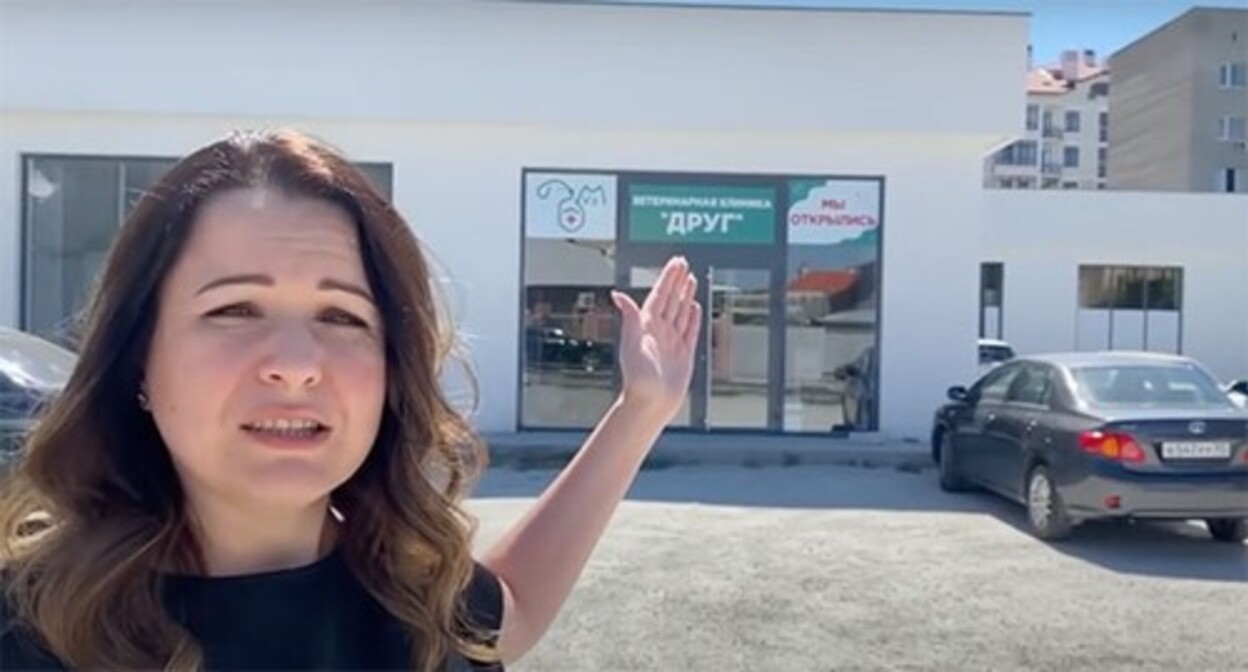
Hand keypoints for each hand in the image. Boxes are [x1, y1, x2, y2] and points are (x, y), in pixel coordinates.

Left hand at [609, 256, 701, 421]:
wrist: (650, 403)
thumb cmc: (638, 377)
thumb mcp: (632, 342)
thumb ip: (630, 317)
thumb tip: (617, 294)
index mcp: (646, 325)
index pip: (660, 294)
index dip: (668, 277)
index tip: (676, 262)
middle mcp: (659, 331)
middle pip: (671, 299)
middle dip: (677, 280)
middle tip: (683, 263)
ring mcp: (672, 342)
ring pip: (681, 312)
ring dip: (685, 295)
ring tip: (690, 279)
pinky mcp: (683, 354)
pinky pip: (690, 331)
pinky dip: (693, 318)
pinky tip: (694, 308)